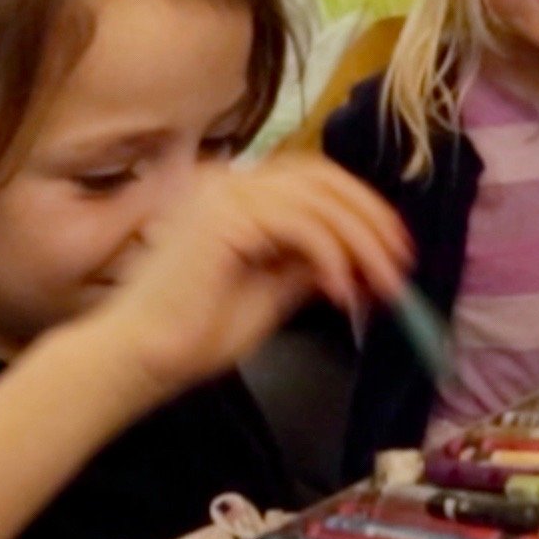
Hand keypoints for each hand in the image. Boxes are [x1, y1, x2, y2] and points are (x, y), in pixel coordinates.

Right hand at [74, 155, 410, 407]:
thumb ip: (308, 264)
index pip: (314, 179)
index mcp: (234, 193)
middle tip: (399, 265)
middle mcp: (227, 181)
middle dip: (370, 221)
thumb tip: (360, 255)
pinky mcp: (224, 217)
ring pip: (319, 202)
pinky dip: (333, 258)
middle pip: (323, 180)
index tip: (395, 248)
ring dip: (361, 244)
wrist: (138, 359)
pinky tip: (341, 294)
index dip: (362, 206)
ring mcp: (222, 193)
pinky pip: (302, 225)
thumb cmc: (194, 334)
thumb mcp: (272, 291)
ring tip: (378, 288)